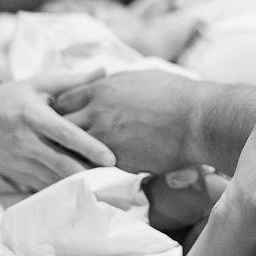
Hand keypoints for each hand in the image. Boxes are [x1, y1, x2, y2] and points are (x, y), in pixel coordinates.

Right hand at [0, 71, 114, 191]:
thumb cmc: (15, 96)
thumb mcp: (41, 84)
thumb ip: (74, 81)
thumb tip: (105, 70)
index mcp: (34, 116)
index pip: (65, 134)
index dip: (89, 147)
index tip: (111, 158)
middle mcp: (26, 141)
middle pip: (61, 162)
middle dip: (88, 173)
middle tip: (114, 178)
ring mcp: (20, 161)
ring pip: (53, 178)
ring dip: (77, 184)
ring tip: (105, 188)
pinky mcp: (17, 174)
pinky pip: (44, 185)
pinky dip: (63, 190)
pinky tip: (83, 192)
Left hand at [52, 70, 198, 173]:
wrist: (197, 118)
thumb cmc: (177, 94)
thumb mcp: (142, 77)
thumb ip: (119, 83)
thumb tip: (112, 81)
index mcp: (102, 89)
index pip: (64, 100)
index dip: (63, 112)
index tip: (66, 120)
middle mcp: (96, 111)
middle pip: (60, 125)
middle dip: (59, 135)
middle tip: (60, 145)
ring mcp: (104, 136)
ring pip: (71, 149)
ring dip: (70, 156)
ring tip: (67, 164)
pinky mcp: (116, 159)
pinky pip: (90, 167)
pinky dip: (87, 171)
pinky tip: (88, 177)